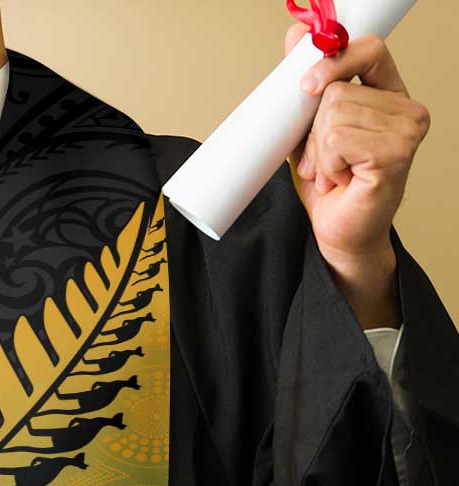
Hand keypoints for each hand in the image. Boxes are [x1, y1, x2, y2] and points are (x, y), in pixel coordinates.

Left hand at [286, 24, 429, 264]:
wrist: (339, 235)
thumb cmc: (329, 188)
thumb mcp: (308, 132)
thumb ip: (307, 87)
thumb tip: (295, 34)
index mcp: (388, 96)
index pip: (369, 50)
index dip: (335, 59)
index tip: (307, 85)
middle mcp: (406, 109)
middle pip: (337, 91)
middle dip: (314, 132)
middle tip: (323, 163)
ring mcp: (407, 129)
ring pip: (333, 116)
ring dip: (319, 154)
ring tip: (333, 175)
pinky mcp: (396, 152)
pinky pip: (337, 140)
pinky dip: (326, 164)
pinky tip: (341, 181)